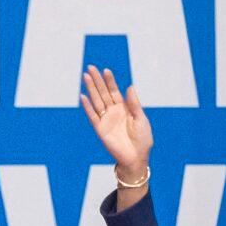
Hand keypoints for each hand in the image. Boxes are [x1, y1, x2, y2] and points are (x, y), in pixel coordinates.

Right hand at [79, 67, 153, 181]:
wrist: (136, 158)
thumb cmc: (142, 139)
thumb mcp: (141, 119)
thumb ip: (134, 104)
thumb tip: (130, 86)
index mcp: (124, 108)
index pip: (114, 91)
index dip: (110, 81)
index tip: (106, 70)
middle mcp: (113, 112)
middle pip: (103, 93)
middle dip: (97, 80)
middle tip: (90, 67)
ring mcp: (106, 120)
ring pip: (96, 101)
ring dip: (91, 89)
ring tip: (86, 76)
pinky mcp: (100, 129)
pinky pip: (92, 116)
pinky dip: (87, 107)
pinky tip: (83, 96)